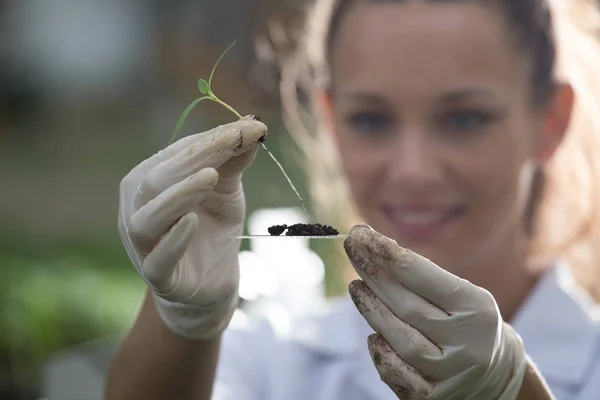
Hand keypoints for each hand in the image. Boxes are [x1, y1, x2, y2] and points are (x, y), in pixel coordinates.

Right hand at [118, 116, 266, 339]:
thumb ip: (233, 161)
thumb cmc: (212, 229)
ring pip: (147, 218)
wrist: (211, 283)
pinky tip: (193, 222)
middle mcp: (137, 210)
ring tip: (210, 177)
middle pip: (155, 179)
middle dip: (196, 158)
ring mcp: (143, 246)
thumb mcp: (227, 191)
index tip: (251, 127)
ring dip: (178, 195)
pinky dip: (174, 240)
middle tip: (234, 143)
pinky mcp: (157, 278)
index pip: (175, 155)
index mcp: (150, 182)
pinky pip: (157, 260)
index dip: (211, 140)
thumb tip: (253, 124)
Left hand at [343, 224, 526, 399]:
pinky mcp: (433, 397)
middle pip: (407, 304)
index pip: (421, 275)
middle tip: (352, 248)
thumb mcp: (461, 295)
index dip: (386, 252)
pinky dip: (381, 353)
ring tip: (356, 286)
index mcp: (475, 308)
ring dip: (372, 309)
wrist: (496, 376)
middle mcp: (466, 342)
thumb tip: (372, 247)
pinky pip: (398, 374)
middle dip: (373, 272)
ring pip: (400, 339)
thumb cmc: (467, 323)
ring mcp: (450, 373)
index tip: (361, 235)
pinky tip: (373, 334)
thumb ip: (423, 277)